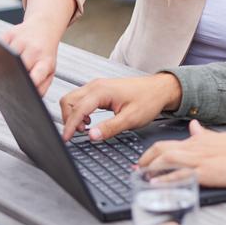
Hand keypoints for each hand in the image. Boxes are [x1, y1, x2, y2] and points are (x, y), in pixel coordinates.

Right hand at [2, 18, 61, 95]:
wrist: (44, 27)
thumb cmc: (45, 53)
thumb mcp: (49, 71)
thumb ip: (41, 88)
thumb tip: (29, 101)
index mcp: (45, 62)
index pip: (37, 75)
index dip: (29, 83)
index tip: (20, 91)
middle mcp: (34, 50)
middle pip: (17, 66)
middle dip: (8, 76)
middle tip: (0, 87)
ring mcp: (21, 41)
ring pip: (3, 56)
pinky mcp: (9, 33)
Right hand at [59, 72, 182, 139]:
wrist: (159, 89)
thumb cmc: (148, 100)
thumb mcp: (131, 118)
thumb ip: (110, 127)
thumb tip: (92, 135)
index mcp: (101, 91)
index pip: (77, 109)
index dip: (69, 126)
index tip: (66, 139)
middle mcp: (96, 86)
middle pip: (69, 101)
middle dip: (68, 119)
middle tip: (78, 134)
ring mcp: (97, 86)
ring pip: (73, 99)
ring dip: (73, 114)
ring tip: (85, 127)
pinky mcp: (100, 89)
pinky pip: (81, 99)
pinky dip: (79, 110)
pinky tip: (89, 120)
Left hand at [139, 121, 225, 187]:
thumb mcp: (219, 138)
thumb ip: (203, 134)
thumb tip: (193, 127)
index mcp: (197, 141)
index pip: (165, 144)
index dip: (149, 154)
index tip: (139, 162)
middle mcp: (194, 148)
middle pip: (161, 150)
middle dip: (143, 161)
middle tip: (134, 171)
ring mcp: (200, 160)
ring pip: (167, 160)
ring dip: (150, 169)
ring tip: (139, 178)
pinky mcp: (207, 173)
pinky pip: (181, 175)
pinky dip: (166, 180)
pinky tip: (157, 185)